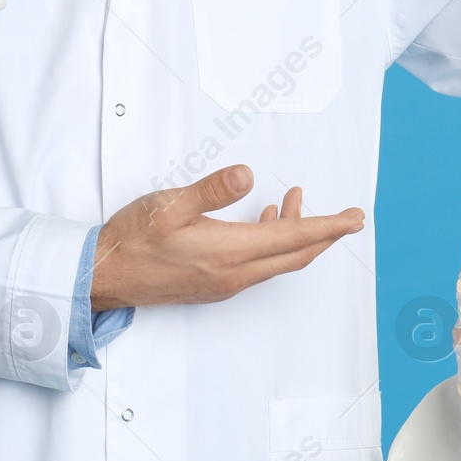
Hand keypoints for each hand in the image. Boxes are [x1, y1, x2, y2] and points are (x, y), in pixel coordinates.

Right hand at [90, 164, 364, 310]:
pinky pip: (259, 267)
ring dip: (295, 234)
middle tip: (349, 217)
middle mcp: (234, 274)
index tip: (355, 218)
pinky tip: (264, 222)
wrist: (105, 277)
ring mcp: (225, 283)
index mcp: (229, 253)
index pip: (294, 239)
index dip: (329, 226)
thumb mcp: (168, 205)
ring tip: (295, 201)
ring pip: (278, 261)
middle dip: (325, 234)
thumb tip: (248, 175)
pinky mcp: (214, 285)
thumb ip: (211, 190)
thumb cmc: (132, 240)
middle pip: (295, 255)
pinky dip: (273, 244)